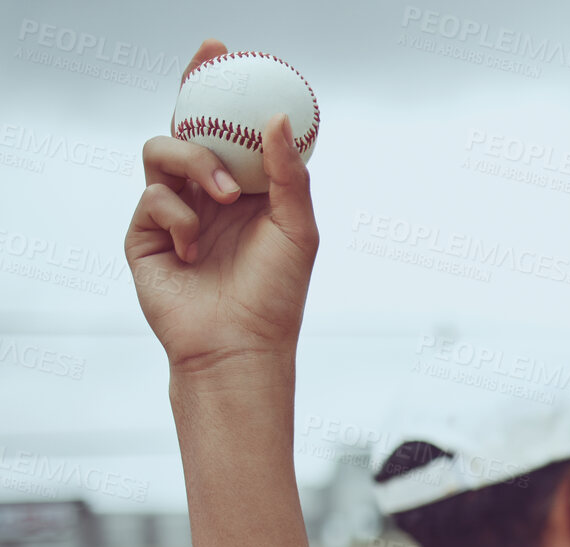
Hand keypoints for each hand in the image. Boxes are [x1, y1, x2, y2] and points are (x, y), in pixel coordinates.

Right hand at [124, 40, 319, 382]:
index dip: (221, 91)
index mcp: (247, 191)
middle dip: (191, 93)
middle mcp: (207, 196)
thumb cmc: (276, 295)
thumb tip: (275, 120)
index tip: (224, 51)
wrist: (239, 346)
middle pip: (187, 127)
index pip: (230, 131)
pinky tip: (193, 247)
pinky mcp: (144, 235)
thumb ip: (288, 175)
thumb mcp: (298, 230)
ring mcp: (173, 213)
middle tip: (207, 67)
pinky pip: (151, 197)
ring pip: (162, 151)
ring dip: (196, 162)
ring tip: (226, 197)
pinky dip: (177, 215)